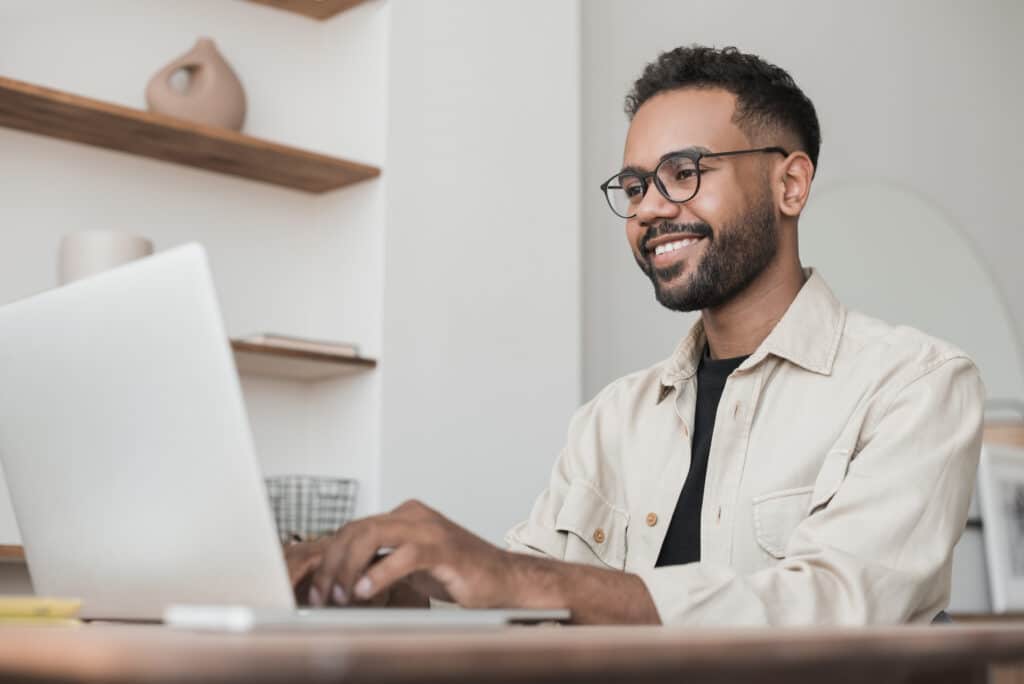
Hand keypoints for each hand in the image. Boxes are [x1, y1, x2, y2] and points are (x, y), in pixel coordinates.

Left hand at [307, 500, 517, 608]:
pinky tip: (367, 590)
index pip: (354, 528)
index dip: (330, 557)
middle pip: (357, 528)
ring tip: (341, 595)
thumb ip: (380, 563)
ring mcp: (429, 529)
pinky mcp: (444, 548)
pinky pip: (404, 555)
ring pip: (372, 534)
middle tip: (322, 595)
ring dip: (348, 567)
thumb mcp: (409, 567)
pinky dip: (380, 572)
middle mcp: (414, 516)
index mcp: (404, 515)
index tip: (318, 588)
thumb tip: (341, 580)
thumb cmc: (458, 573)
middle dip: (332, 563)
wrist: (503, 579)